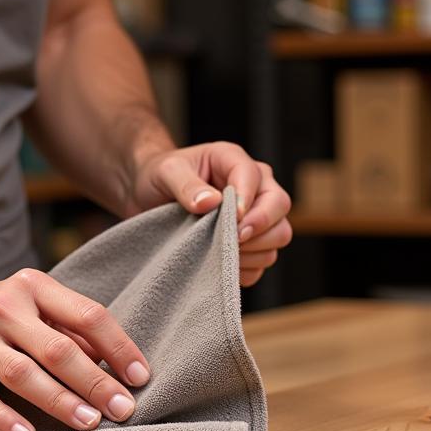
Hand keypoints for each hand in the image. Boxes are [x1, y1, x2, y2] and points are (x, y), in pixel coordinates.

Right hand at [0, 270, 150, 430]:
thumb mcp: (28, 309)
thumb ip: (67, 330)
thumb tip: (117, 366)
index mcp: (31, 286)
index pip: (87, 314)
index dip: (118, 347)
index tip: (140, 378)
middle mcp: (0, 306)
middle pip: (58, 348)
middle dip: (96, 382)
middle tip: (123, 410)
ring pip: (21, 373)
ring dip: (59, 402)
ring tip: (88, 424)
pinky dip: (3, 418)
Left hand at [129, 142, 292, 286]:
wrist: (149, 195)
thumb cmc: (160, 176)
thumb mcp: (166, 172)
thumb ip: (185, 184)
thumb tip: (211, 202)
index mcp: (234, 161)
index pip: (257, 178)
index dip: (248, 203)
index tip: (231, 221)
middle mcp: (253, 186)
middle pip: (280, 207)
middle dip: (259, 228)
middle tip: (231, 241)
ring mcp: (255, 214)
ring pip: (279, 236)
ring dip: (253, 251)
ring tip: (221, 253)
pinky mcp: (250, 241)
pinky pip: (263, 261)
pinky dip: (247, 269)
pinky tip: (222, 267)